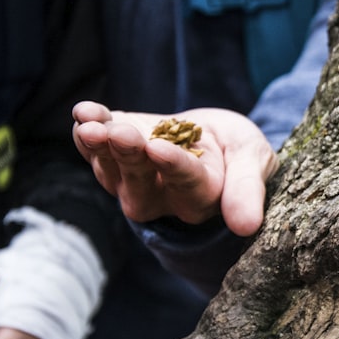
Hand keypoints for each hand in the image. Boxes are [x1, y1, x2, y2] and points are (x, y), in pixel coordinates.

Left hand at [72, 102, 279, 236]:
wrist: (214, 136)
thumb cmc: (239, 151)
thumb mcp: (254, 159)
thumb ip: (248, 188)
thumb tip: (246, 226)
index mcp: (202, 198)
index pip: (186, 186)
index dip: (172, 167)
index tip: (158, 147)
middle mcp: (163, 196)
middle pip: (140, 186)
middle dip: (129, 158)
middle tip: (121, 134)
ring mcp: (133, 178)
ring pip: (111, 170)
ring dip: (99, 147)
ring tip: (91, 123)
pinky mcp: (115, 155)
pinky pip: (94, 149)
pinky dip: (86, 129)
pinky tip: (84, 112)